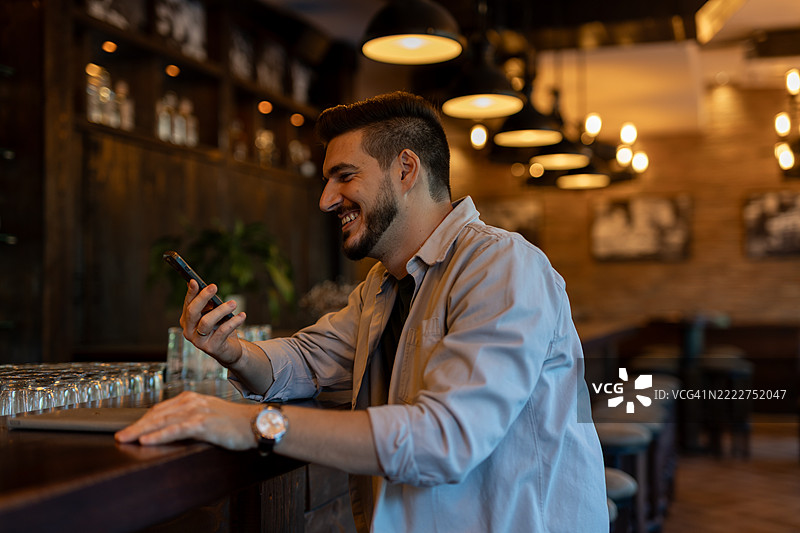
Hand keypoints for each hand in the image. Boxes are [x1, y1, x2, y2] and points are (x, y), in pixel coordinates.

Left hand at [115, 391, 262, 449]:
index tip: (129, 430)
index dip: (142, 420)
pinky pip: (176, 430)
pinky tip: (147, 440)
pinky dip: (160, 435)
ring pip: (163, 421)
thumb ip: (188, 419)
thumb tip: (167, 429)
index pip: (160, 409)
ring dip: (141, 430)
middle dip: (136, 426)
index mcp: (191, 399)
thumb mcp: (207, 416)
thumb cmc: (232, 424)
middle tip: (120, 436)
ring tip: (126, 438)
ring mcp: (198, 411)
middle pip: (157, 414)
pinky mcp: (204, 424)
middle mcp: (192, 402)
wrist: (254, 424)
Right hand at [181, 280, 246, 366]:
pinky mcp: (211, 348)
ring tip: (234, 303)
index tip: (194, 281)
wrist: (230, 351)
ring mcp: (199, 342)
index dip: (190, 292)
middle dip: (203, 297)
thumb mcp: (214, 314)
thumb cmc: (220, 328)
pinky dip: (233, 322)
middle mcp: (189, 331)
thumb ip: (209, 304)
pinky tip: (242, 315)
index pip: (187, 304)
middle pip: (192, 312)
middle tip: (214, 286)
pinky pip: (222, 332)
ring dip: (221, 310)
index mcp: (187, 321)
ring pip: (206, 322)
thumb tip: (206, 287)